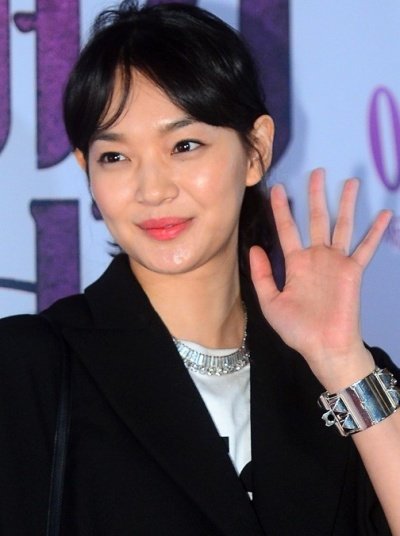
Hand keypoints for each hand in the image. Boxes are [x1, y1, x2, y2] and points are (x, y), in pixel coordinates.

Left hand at [250, 168, 391, 391]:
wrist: (324, 348)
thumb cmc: (297, 330)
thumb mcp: (271, 302)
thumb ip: (262, 275)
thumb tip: (255, 247)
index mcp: (295, 263)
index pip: (287, 229)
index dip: (281, 209)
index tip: (277, 189)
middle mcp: (316, 258)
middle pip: (316, 219)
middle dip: (315, 195)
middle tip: (317, 172)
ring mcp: (336, 263)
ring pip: (342, 225)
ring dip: (346, 204)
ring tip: (350, 182)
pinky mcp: (353, 271)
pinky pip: (365, 248)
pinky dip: (374, 232)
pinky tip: (384, 214)